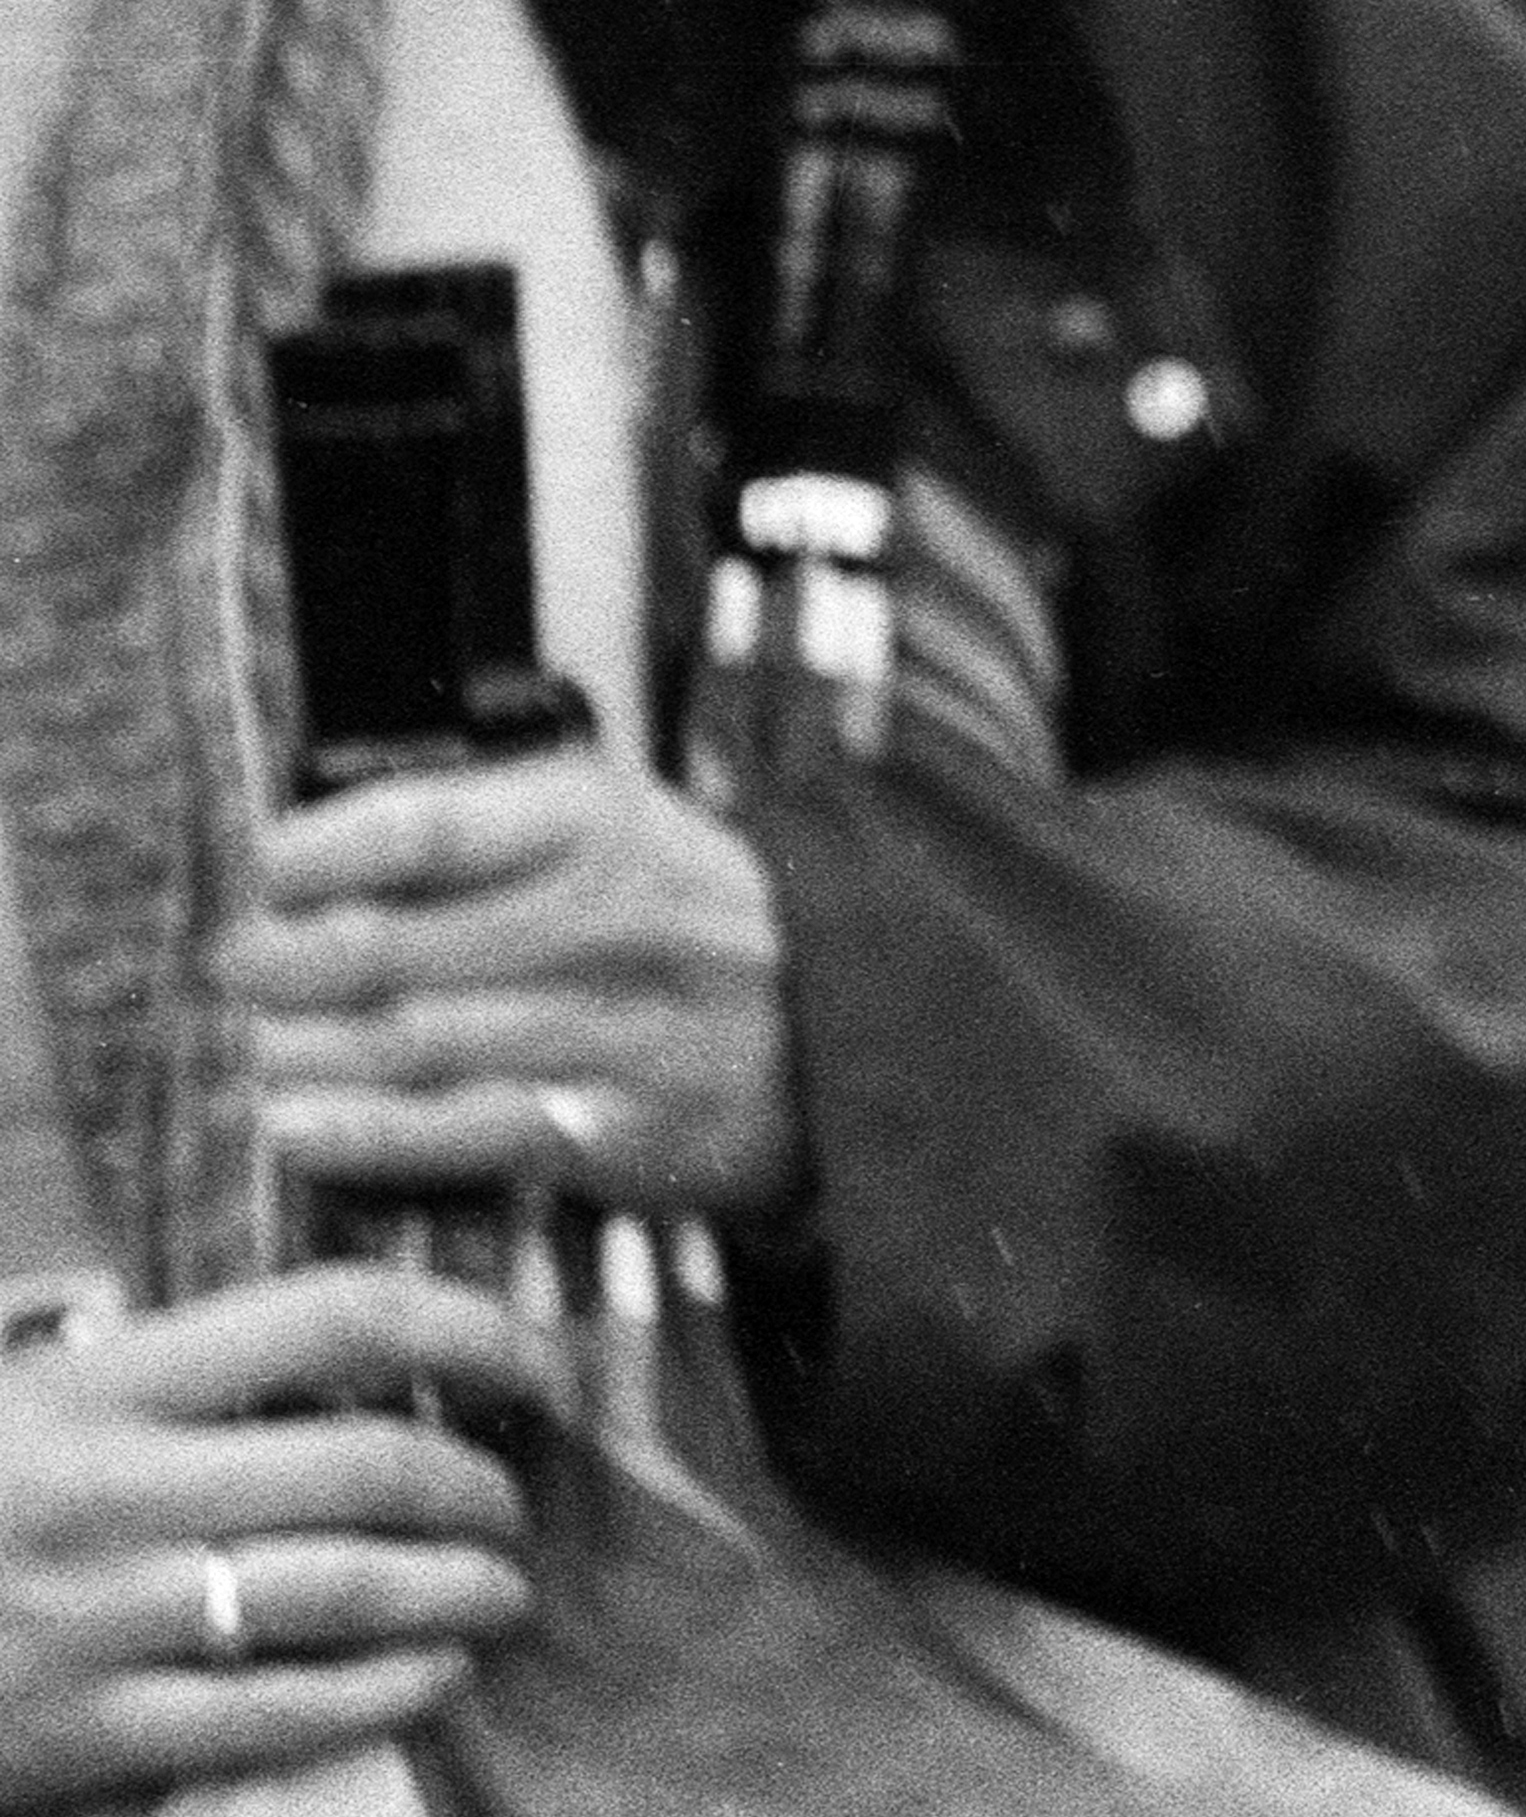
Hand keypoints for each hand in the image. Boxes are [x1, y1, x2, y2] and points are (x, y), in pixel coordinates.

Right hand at [0, 1270, 552, 1808]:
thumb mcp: (33, 1399)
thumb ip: (170, 1369)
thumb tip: (350, 1342)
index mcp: (101, 1385)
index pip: (332, 1318)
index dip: (463, 1330)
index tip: (524, 1362)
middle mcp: (111, 1493)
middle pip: (368, 1465)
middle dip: (475, 1484)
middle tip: (510, 1500)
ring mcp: (100, 1618)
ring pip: (345, 1590)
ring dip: (456, 1587)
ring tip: (499, 1586)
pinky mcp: (88, 1732)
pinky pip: (279, 1712)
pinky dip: (386, 1691)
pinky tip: (435, 1674)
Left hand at [224, 755, 800, 1220]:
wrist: (851, 1024)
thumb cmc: (690, 921)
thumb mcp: (619, 829)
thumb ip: (483, 830)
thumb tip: (309, 852)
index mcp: (602, 824)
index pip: (425, 826)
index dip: (319, 852)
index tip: (269, 870)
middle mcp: (610, 919)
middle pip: (391, 945)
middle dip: (283, 963)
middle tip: (239, 968)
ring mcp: (616, 1028)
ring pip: (409, 1044)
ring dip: (304, 1053)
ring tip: (263, 1049)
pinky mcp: (617, 1127)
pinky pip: (463, 1132)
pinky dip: (365, 1136)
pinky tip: (298, 1129)